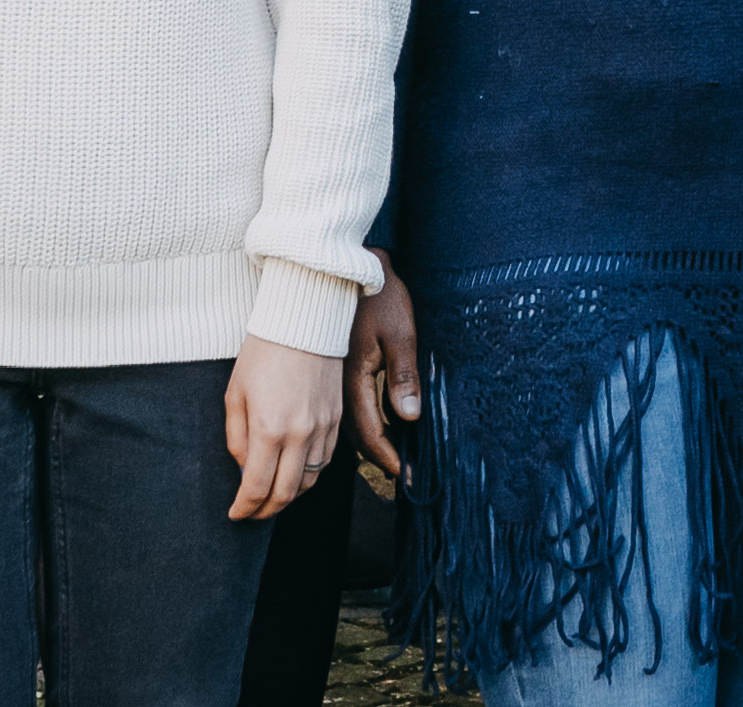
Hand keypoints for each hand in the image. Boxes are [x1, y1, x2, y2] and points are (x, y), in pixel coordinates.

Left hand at [228, 338, 344, 515]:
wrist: (304, 320)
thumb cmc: (263, 352)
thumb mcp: (235, 394)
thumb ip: (236, 437)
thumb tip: (243, 467)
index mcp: (268, 429)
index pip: (256, 487)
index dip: (244, 508)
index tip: (235, 514)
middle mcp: (299, 434)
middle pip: (285, 493)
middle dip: (265, 511)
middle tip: (252, 513)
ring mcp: (323, 428)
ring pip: (310, 481)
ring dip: (290, 496)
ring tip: (273, 496)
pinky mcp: (337, 419)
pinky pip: (326, 460)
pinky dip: (310, 475)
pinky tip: (297, 472)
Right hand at [349, 279, 422, 481]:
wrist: (346, 268)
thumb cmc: (378, 296)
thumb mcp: (399, 332)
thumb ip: (403, 376)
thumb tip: (409, 416)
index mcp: (352, 380)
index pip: (370, 432)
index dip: (388, 456)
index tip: (405, 474)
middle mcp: (337, 387)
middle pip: (355, 435)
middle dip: (378, 456)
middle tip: (401, 473)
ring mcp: (333, 380)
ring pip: (348, 423)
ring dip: (369, 441)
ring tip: (391, 456)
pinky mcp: (335, 371)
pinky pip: (345, 407)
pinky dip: (363, 422)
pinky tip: (378, 425)